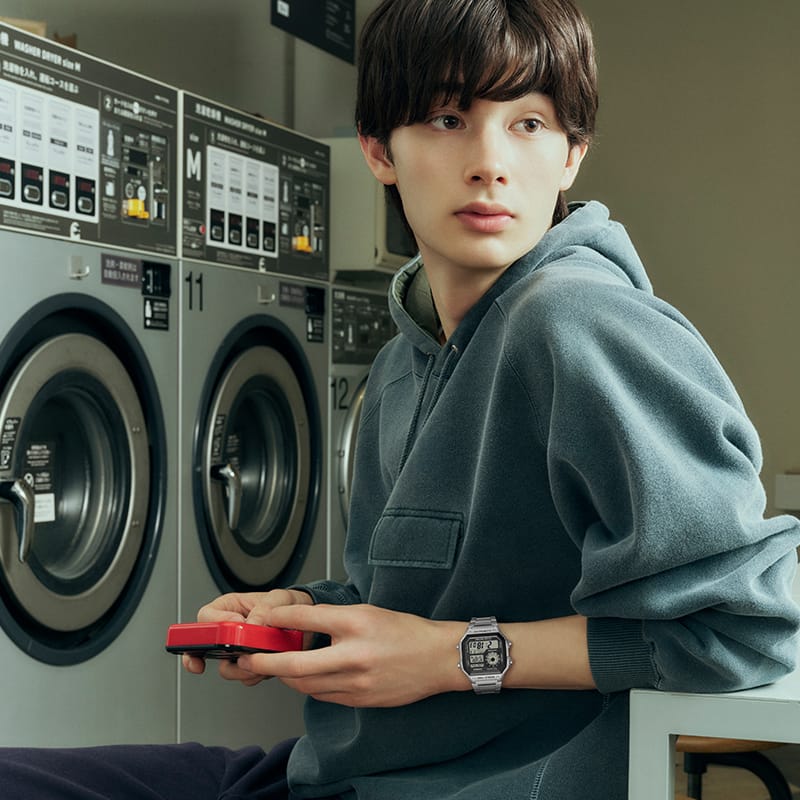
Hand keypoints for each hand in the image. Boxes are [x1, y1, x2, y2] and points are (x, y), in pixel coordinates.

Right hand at [181, 589, 313, 684]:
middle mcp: (229, 630)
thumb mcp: (280, 599)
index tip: (231, 633)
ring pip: (228, 668)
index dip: (214, 627)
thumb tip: (252, 625)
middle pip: (209, 649)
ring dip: (247, 667)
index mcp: (229, 607)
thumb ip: (264, 608)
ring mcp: (238, 650)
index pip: (206, 618)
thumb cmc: (289, 605)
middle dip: (225, 658)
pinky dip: (259, 673)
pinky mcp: (251, 665)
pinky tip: (271, 663)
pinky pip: (246, 676)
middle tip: (242, 658)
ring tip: (266, 656)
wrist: (307, 624)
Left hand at [235, 603, 466, 706]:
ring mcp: (358, 682)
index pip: (308, 617)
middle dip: (267, 663)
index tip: (265, 617)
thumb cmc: (407, 631)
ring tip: (273, 668)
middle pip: (297, 664)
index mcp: (358, 623)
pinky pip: (324, 696)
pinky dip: (308, 687)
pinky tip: (304, 678)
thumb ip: (336, 620)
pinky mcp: (361, 700)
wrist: (439, 658)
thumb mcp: (370, 612)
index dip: (280, 617)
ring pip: (307, 685)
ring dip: (285, 678)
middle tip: (249, 659)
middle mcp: (355, 654)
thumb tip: (302, 625)